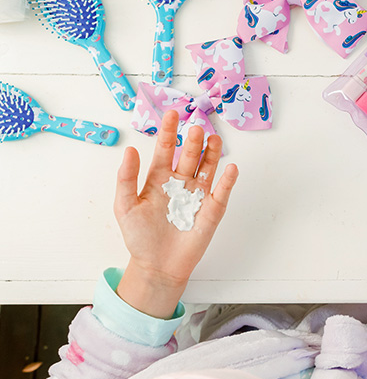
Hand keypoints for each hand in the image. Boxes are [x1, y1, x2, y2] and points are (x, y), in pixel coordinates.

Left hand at [113, 110, 238, 317]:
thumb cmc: (140, 237)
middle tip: (196, 127)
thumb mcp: (124, 206)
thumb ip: (126, 178)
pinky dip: (228, 180)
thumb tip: (130, 150)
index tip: (172, 113)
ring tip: (214, 138)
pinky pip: (222, 192)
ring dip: (212, 154)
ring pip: (208, 168)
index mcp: (159, 179)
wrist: (157, 265)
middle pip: (189, 155)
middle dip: (193, 141)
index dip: (169, 131)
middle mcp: (181, 183)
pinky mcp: (212, 210)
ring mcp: (198, 195)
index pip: (165, 149)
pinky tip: (230, 167)